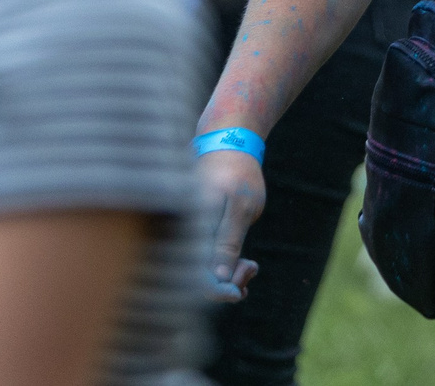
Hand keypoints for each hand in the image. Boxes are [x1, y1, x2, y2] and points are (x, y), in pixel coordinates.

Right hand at [198, 148, 264, 303]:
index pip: (196, 275)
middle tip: (252, 268)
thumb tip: (219, 279)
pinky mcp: (191, 230)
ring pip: (201, 268)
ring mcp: (185, 230)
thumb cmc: (237, 174)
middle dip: (227, 282)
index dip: (218, 291)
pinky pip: (202, 256)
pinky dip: (222, 264)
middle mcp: (182, 230)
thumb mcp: (240, 207)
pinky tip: (241, 264)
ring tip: (250, 266)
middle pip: (197, 276)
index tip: (239, 292)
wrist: (226, 143)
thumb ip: (228, 242)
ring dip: (227, 274)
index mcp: (193, 226)